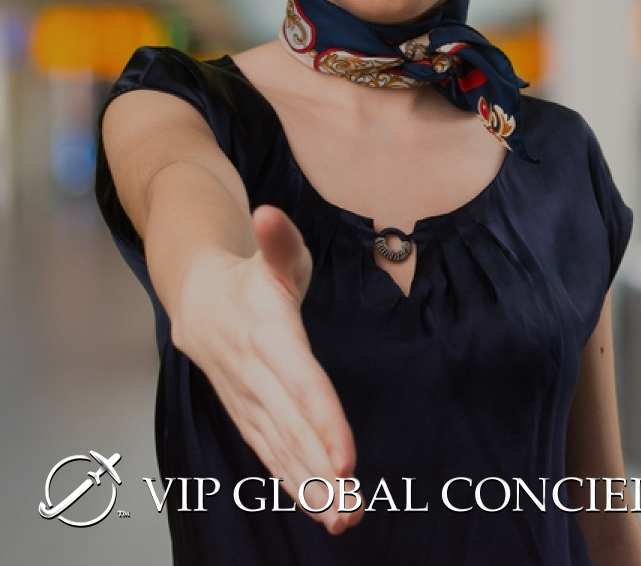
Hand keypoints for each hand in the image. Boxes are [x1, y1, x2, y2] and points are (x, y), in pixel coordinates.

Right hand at [174, 205, 360, 533]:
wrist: (198, 299)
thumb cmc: (249, 275)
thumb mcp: (272, 251)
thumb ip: (277, 238)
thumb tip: (268, 213)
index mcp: (268, 333)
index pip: (300, 381)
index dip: (322, 418)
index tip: (346, 456)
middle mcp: (257, 373)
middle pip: (291, 426)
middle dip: (320, 468)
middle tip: (352, 506)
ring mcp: (250, 399)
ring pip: (280, 448)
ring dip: (310, 486)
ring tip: (344, 517)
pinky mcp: (249, 414)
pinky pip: (270, 452)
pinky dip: (293, 481)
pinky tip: (320, 507)